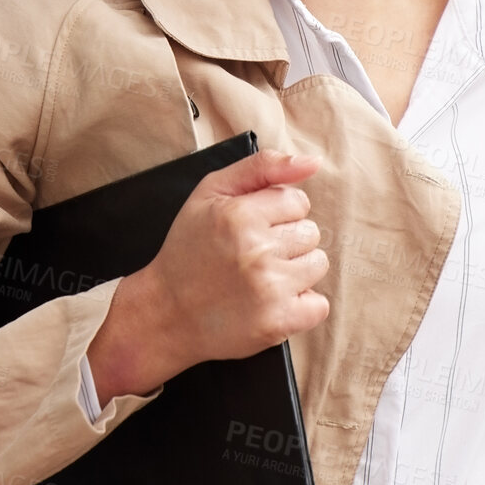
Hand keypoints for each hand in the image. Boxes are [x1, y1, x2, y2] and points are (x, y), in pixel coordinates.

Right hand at [87, 149, 329, 402]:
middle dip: (286, 240)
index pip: (298, 202)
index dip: (277, 214)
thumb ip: (263, 166)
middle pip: (311, 232)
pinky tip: (272, 301)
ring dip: (296, 270)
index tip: (252, 228)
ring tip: (262, 277)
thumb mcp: (211, 191)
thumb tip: (314, 161)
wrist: (165, 314)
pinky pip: (319, 305)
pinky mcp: (277, 322)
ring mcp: (269, 289)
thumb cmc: (190, 248)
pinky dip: (301, 304)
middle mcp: (257, 251)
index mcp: (240, 215)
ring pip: (318, 264)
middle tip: (252, 255)